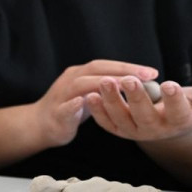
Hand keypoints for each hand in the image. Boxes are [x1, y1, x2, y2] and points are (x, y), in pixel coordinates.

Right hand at [33, 60, 158, 147]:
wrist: (39, 125)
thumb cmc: (70, 108)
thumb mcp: (92, 94)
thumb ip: (110, 88)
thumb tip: (140, 85)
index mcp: (81, 74)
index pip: (107, 66)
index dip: (129, 67)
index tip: (152, 72)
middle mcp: (71, 79)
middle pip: (97, 70)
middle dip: (122, 72)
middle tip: (146, 76)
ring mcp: (62, 95)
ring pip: (82, 84)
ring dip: (103, 84)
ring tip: (125, 85)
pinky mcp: (56, 113)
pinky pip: (65, 108)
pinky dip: (74, 105)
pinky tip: (84, 103)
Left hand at [85, 76, 191, 141]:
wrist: (169, 122)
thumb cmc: (187, 106)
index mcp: (179, 121)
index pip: (178, 110)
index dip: (175, 99)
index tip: (170, 84)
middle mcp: (156, 130)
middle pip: (145, 116)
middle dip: (136, 98)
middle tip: (128, 80)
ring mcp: (135, 131)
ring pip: (122, 119)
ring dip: (111, 101)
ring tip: (104, 82)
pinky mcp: (119, 129)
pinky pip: (107, 123)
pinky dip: (98, 111)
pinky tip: (90, 95)